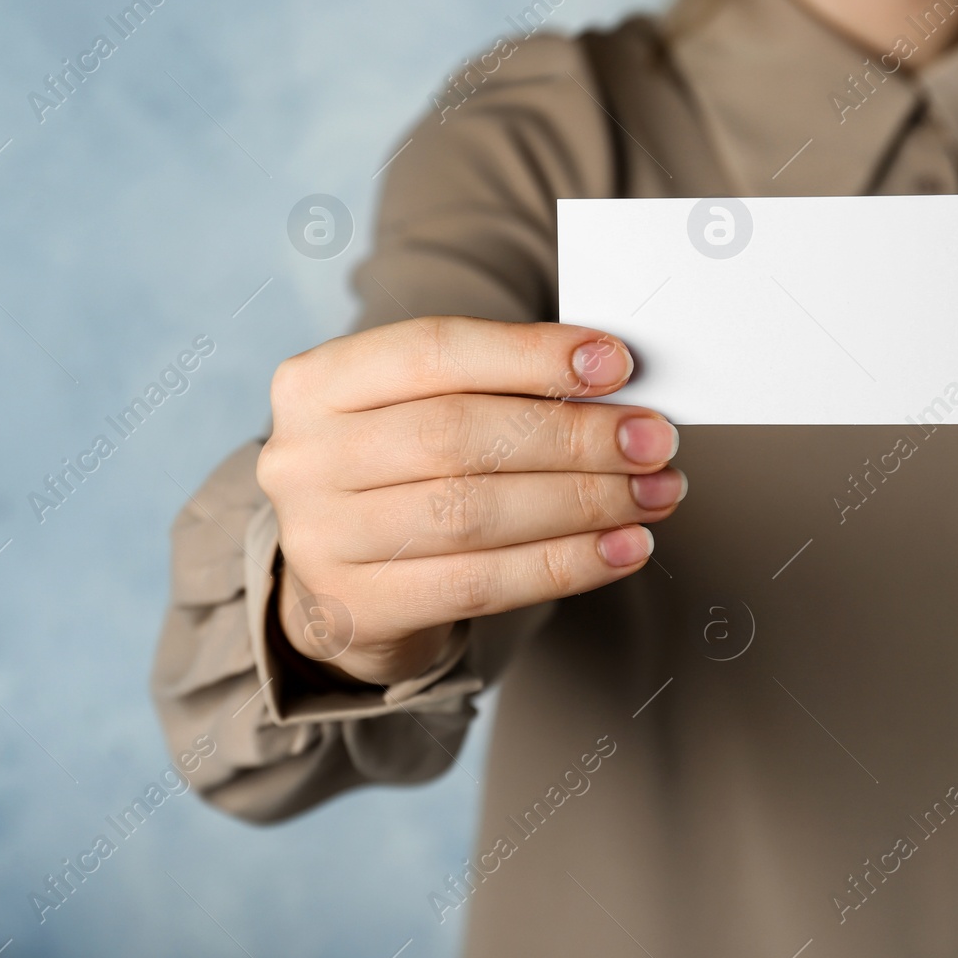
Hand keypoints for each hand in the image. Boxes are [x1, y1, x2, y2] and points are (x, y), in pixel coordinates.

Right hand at [256, 317, 683, 685]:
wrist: (340, 586)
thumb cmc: (400, 478)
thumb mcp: (421, 413)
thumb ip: (497, 390)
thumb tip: (612, 388)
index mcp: (316, 382)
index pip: (434, 350)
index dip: (530, 354)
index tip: (616, 364)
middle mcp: (303, 456)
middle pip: (458, 435)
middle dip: (573, 436)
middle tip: (653, 441)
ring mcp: (320, 538)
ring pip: (474, 512)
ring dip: (583, 502)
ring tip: (653, 495)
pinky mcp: (358, 608)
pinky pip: (482, 583)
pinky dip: (567, 563)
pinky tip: (622, 549)